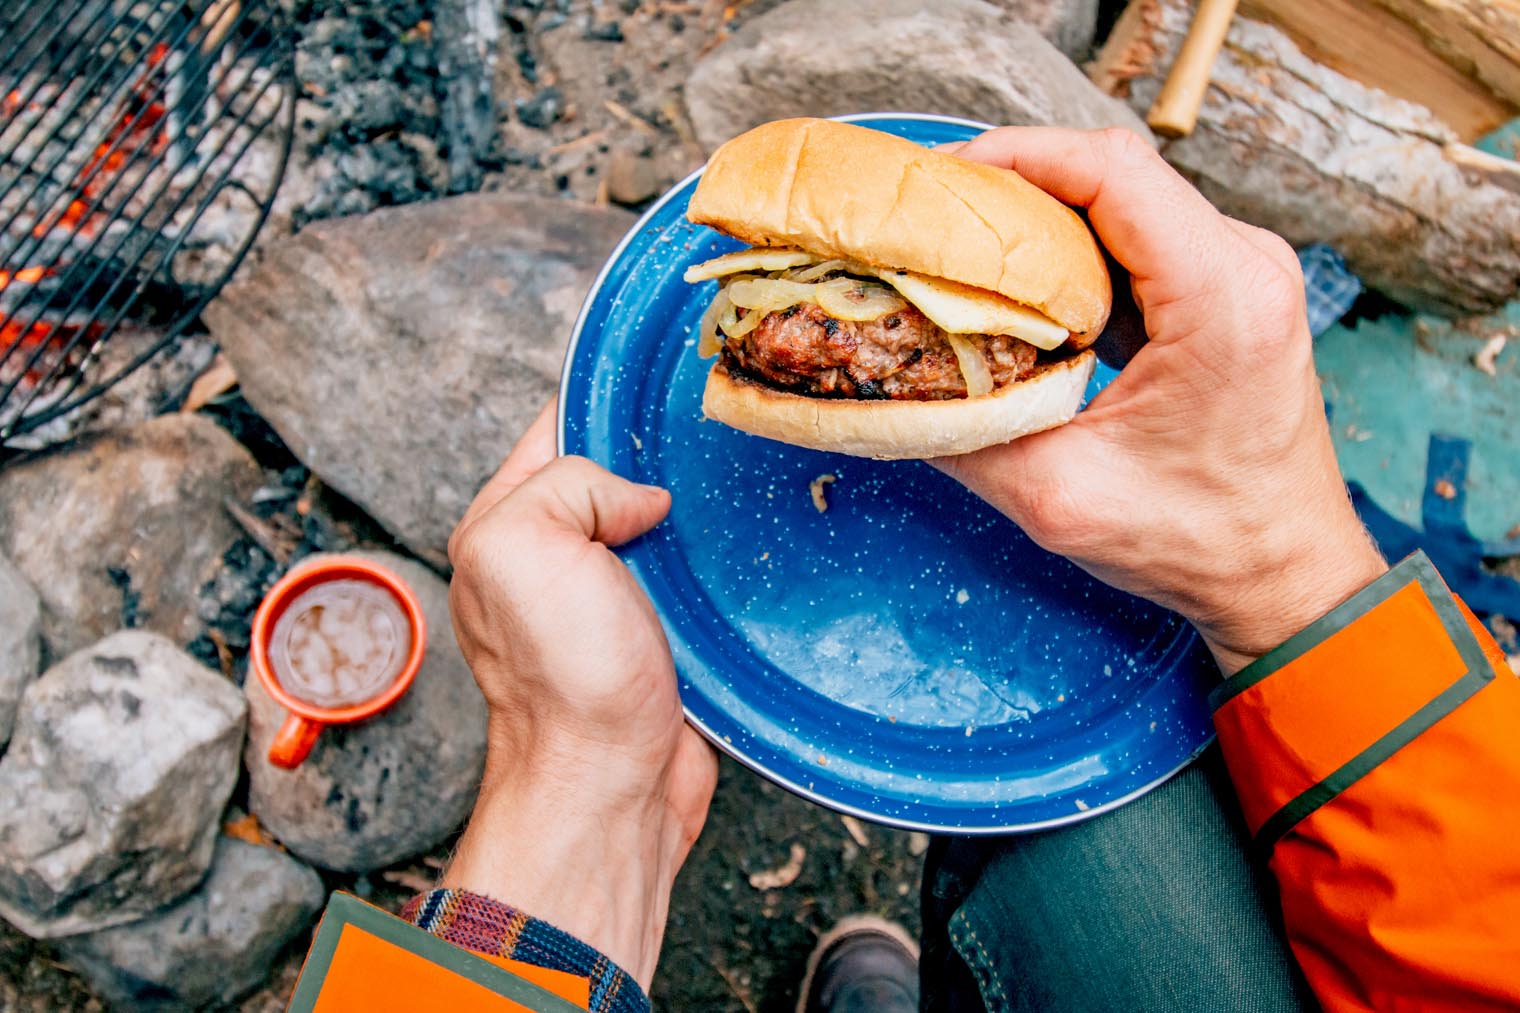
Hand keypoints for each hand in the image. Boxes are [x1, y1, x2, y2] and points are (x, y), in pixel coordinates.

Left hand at [443, 401, 717, 986]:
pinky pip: (694, 576)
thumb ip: (566, 483)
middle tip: (710, 435)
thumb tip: (640, 497)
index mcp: (508, 524)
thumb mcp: (524, 545)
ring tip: (735, 486)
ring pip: (663, 522)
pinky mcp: (662, 634)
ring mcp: (611, 596)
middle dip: (659, 455)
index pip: (558, 428)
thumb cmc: (562, 680)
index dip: (607, 399)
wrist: (613, 785)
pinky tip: (744, 550)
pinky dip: (717, 565)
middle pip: (617, 471)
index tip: (662, 378)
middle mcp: (554, 557)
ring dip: (697, 512)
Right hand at [936, 128, 1386, 673]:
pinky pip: (1141, 239)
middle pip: (1114, 174)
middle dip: (1016, 184)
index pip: (1111, 171)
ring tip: (965, 248)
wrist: (1283, 574)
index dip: (1017, 157)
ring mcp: (1242, 273)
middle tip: (935, 219)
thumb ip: (962, 435)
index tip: (942, 184)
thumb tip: (883, 386)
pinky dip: (1075, 251)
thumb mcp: (1056, 496)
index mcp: (1221, 296)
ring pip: (1125, 201)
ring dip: (1043, 217)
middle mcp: (1244, 264)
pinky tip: (1020, 284)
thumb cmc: (1196, 542)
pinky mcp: (1227, 293)